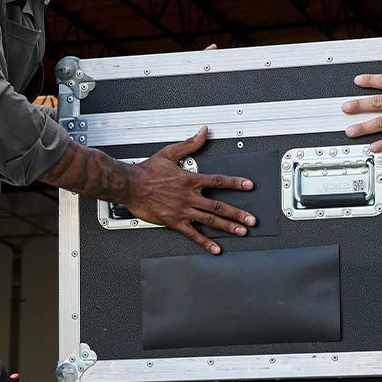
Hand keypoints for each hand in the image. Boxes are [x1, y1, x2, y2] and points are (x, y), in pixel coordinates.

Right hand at [128, 126, 256, 253]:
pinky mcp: (174, 222)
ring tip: (242, 232)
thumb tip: (203, 132)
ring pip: (210, 220)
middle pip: (219, 206)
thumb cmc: (147, 171)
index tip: (249, 186)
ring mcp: (183, 210)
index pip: (219, 181)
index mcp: (190, 180)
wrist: (129, 185)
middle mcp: (189, 196)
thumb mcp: (170, 153)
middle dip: (238, 213)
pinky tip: (215, 248)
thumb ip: (190, 144)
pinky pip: (192, 234)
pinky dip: (205, 242)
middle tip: (251, 220)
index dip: (236, 183)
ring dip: (228, 226)